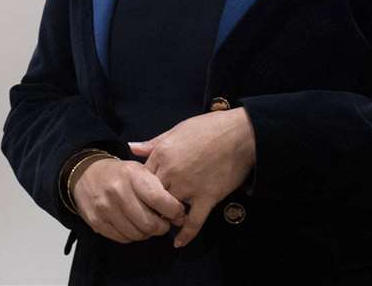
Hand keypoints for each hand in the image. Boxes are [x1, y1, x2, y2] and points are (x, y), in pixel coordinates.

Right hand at [71, 156, 186, 243]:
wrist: (85, 173)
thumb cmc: (120, 174)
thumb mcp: (140, 170)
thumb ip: (161, 189)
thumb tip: (181, 215)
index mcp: (132, 175)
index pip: (161, 200)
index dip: (174, 211)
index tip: (176, 212)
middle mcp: (117, 191)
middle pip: (150, 224)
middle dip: (162, 227)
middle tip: (162, 222)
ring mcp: (105, 208)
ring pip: (138, 234)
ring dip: (147, 232)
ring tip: (146, 222)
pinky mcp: (97, 221)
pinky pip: (123, 238)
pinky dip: (132, 235)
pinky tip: (132, 224)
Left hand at [128, 108, 255, 247]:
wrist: (239, 135)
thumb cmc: (208, 128)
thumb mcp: (176, 130)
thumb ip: (153, 143)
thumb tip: (131, 148)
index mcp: (162, 154)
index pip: (142, 178)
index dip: (141, 187)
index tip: (142, 194)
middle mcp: (171, 172)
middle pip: (151, 196)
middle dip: (150, 204)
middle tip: (151, 212)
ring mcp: (189, 187)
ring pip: (169, 210)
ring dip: (166, 217)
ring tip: (164, 222)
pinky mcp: (207, 198)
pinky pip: (193, 222)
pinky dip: (186, 235)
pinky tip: (178, 243)